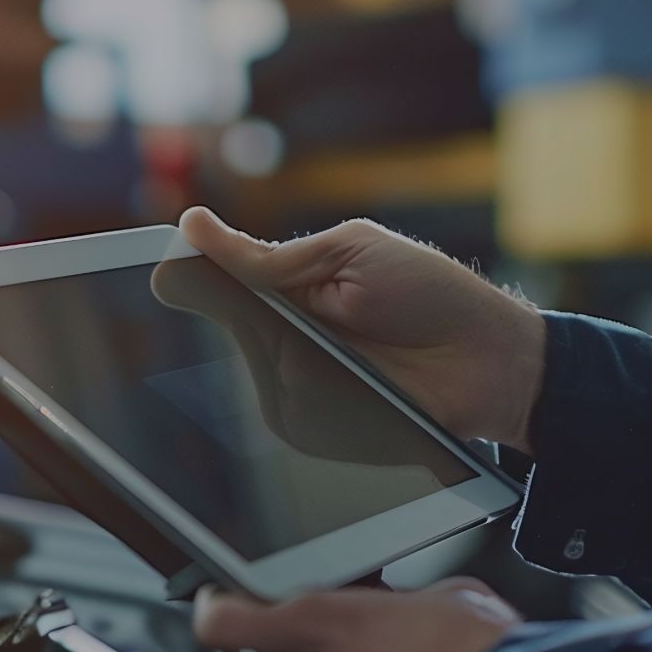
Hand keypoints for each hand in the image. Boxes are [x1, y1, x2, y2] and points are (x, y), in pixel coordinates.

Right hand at [180, 207, 547, 454]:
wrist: (489, 361)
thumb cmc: (431, 295)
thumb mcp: (348, 253)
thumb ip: (269, 257)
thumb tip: (193, 227)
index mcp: (295, 282)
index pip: (225, 277)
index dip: (193, 274)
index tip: (162, 271)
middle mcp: (288, 333)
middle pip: (228, 325)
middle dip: (233, 312)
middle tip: (277, 307)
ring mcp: (298, 380)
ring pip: (250, 370)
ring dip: (271, 354)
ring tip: (327, 344)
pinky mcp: (312, 425)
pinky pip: (280, 414)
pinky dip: (293, 396)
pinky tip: (325, 382)